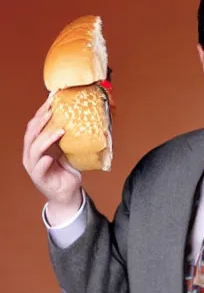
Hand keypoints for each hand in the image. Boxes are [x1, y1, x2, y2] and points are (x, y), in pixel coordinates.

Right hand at [23, 95, 82, 222]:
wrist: (67, 192)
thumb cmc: (66, 170)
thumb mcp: (68, 150)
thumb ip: (68, 138)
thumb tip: (83, 120)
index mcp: (36, 145)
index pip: (35, 125)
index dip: (41, 112)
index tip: (50, 100)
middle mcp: (32, 154)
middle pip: (31, 133)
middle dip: (41, 121)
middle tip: (52, 110)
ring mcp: (33, 166)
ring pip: (34, 149)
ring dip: (46, 138)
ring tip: (59, 130)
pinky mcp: (39, 178)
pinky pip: (38, 169)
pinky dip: (43, 163)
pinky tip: (50, 158)